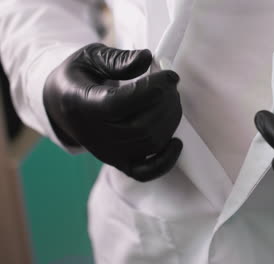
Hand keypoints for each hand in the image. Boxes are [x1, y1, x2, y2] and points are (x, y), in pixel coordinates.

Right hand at [44, 43, 181, 181]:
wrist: (63, 105)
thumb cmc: (81, 78)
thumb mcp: (91, 58)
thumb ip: (117, 59)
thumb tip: (146, 58)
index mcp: (80, 104)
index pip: (119, 104)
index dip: (150, 91)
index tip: (170, 76)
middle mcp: (93, 134)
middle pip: (140, 126)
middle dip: (165, 102)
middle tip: (171, 84)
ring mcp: (107, 152)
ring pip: (148, 143)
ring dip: (170, 120)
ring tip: (172, 98)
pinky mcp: (120, 162)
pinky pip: (146, 172)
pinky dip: (166, 161)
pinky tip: (176, 142)